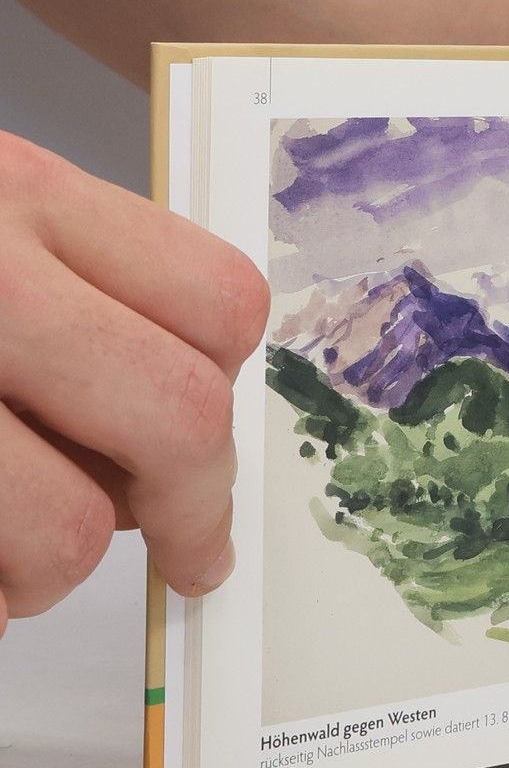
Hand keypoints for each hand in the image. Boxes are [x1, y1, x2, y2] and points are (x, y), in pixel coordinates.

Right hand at [0, 131, 268, 634]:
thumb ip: (75, 300)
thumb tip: (186, 440)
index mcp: (17, 191)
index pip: (220, 304)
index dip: (227, 394)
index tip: (206, 452)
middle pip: (177, 417)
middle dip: (187, 510)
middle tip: (182, 551)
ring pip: (63, 528)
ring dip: (41, 576)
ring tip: (3, 558)